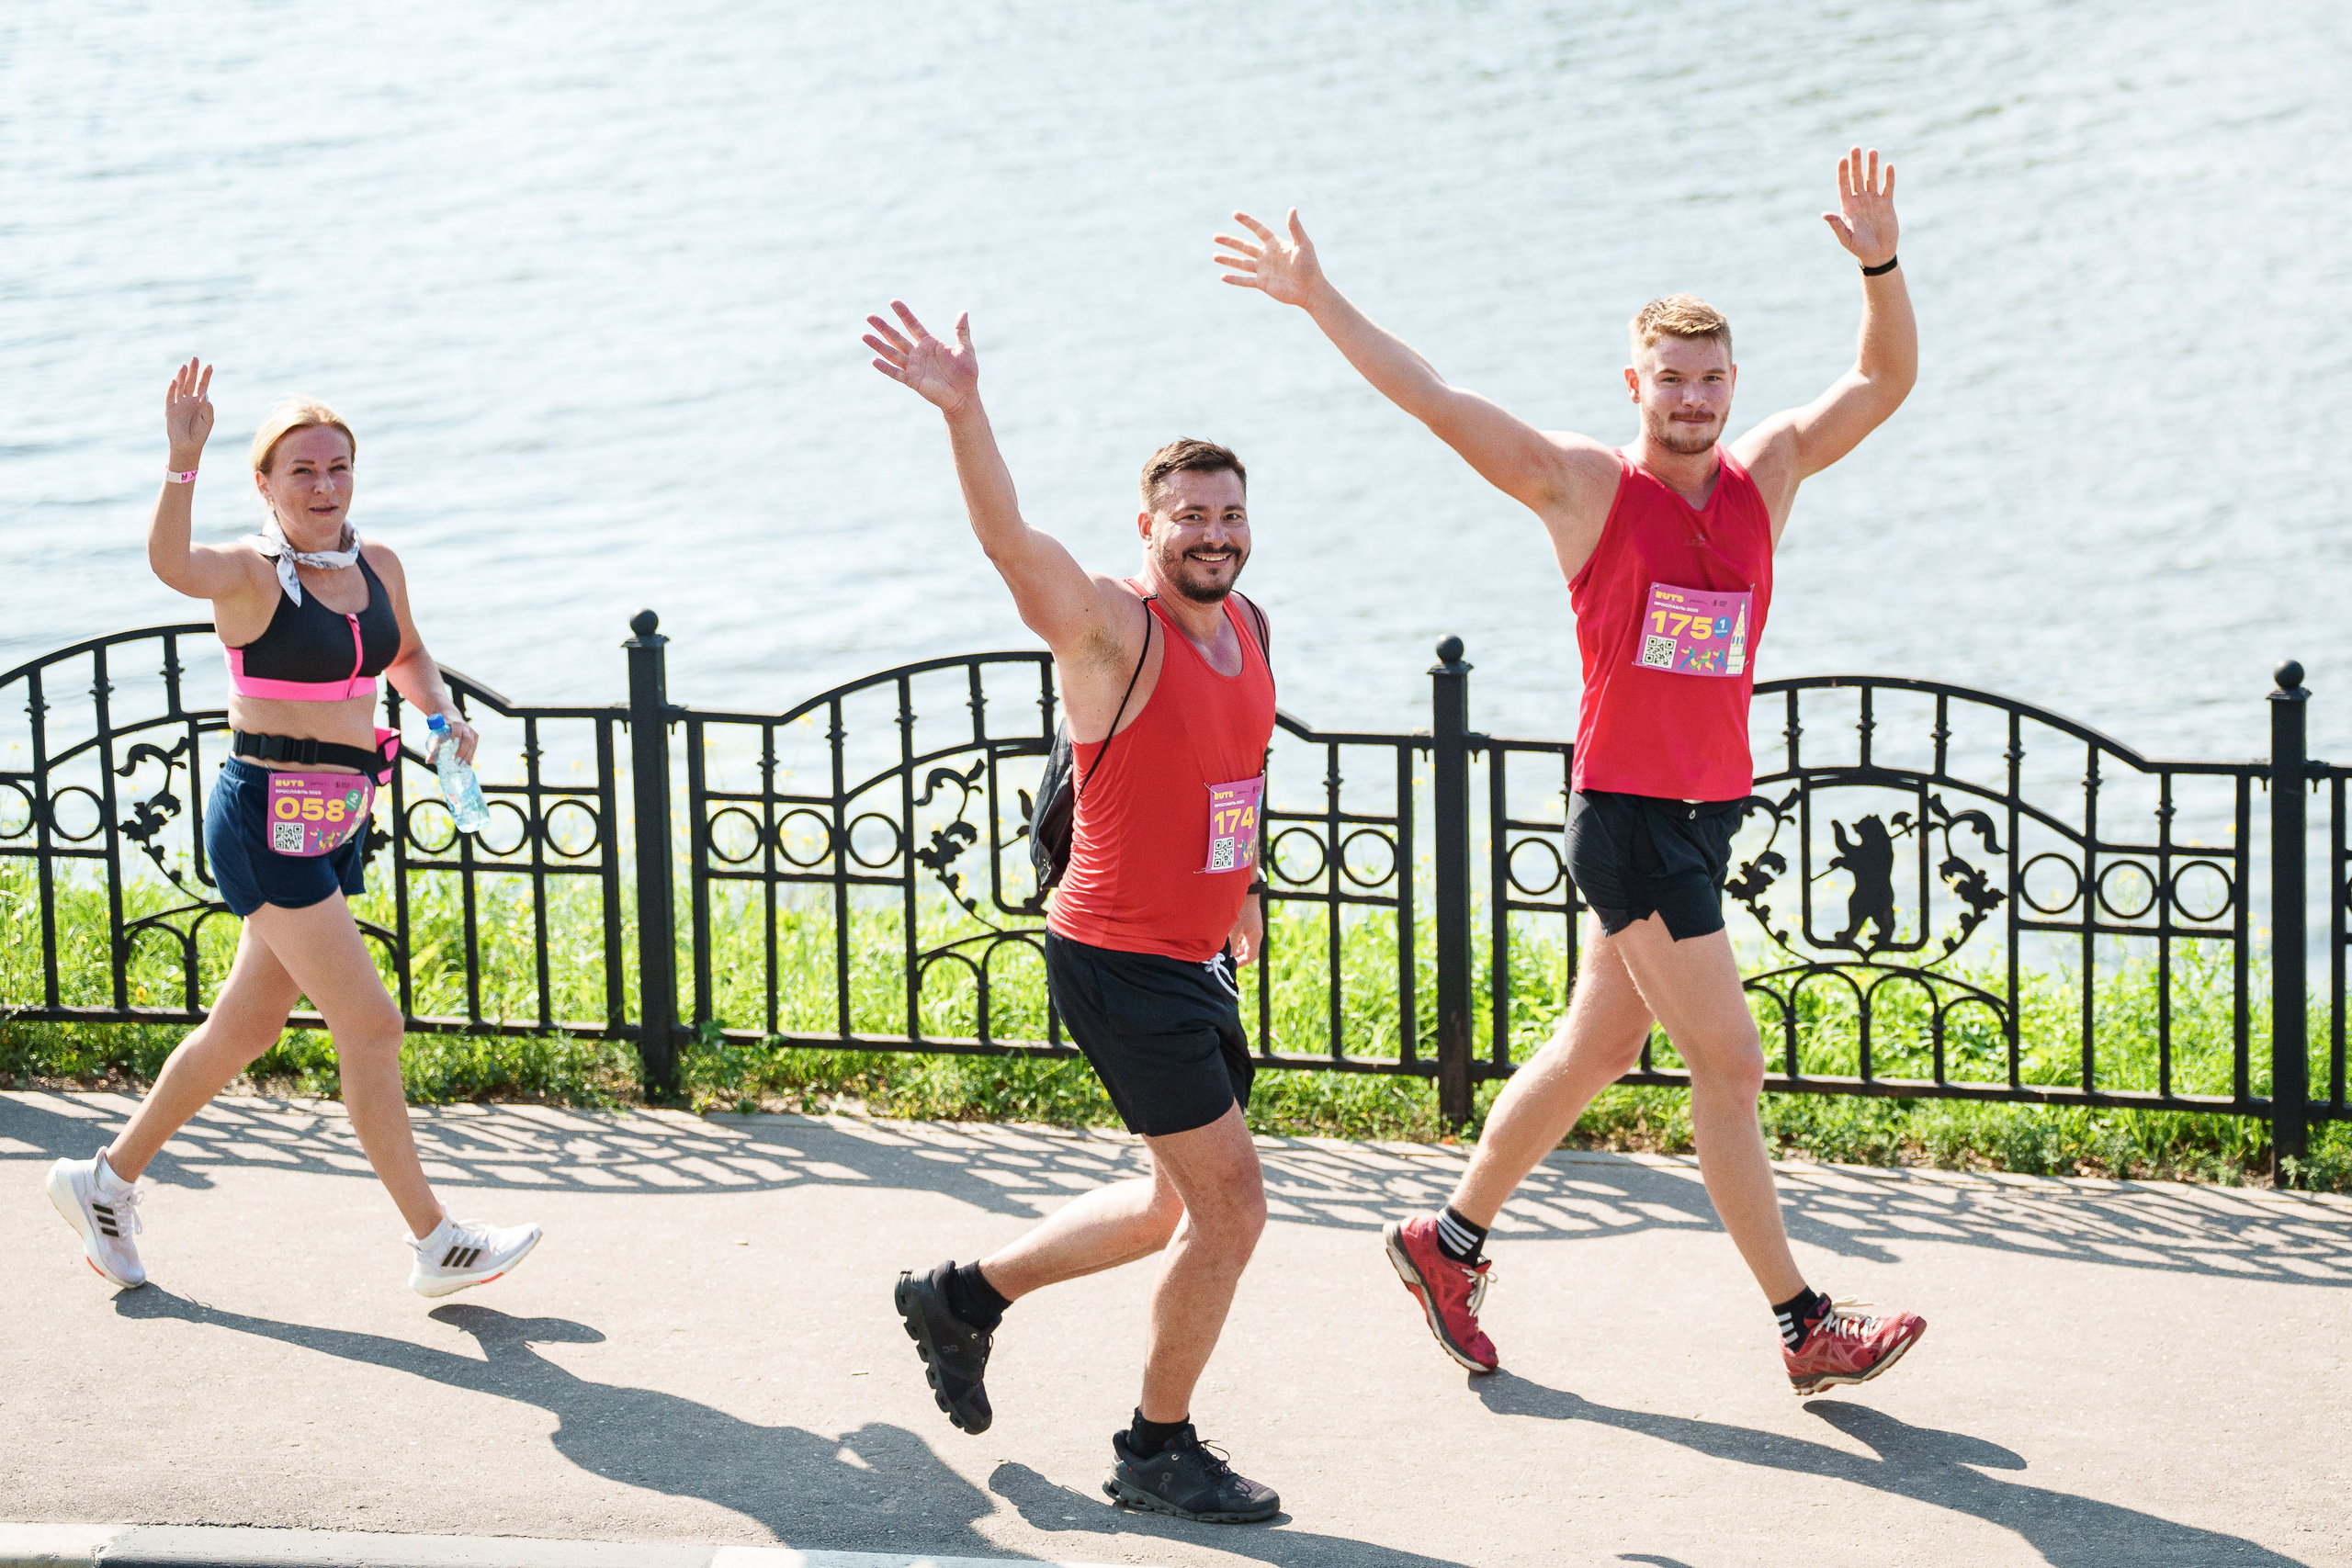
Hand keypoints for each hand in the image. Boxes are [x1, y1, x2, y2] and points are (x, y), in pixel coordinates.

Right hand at [164, 357, 213, 462]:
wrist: (188, 446)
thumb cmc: (200, 433)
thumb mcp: (208, 421)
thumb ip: (207, 409)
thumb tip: (204, 395)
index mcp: (199, 402)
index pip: (203, 385)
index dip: (206, 376)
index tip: (210, 365)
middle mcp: (188, 400)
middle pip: (191, 382)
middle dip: (193, 371)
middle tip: (195, 358)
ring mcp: (178, 404)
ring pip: (180, 387)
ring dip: (182, 376)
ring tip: (184, 366)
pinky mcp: (170, 410)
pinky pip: (170, 397)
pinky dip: (171, 389)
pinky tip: (174, 381)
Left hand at [431, 714, 479, 765]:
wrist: (453, 718)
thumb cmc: (442, 728)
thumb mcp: (437, 733)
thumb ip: (433, 746)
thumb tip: (429, 761)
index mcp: (455, 723)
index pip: (457, 728)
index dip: (457, 735)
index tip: (454, 743)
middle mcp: (465, 727)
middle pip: (467, 739)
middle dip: (462, 751)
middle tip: (456, 761)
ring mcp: (472, 732)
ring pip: (472, 744)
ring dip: (467, 756)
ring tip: (462, 765)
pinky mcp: (475, 737)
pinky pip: (474, 747)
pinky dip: (471, 755)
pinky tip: (468, 763)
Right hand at [865, 302, 977, 413]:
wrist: (964, 395)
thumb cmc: (966, 373)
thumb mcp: (966, 349)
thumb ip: (962, 331)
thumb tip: (964, 312)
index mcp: (929, 343)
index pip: (913, 325)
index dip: (904, 314)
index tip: (893, 302)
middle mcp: (918, 353)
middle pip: (896, 337)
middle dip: (883, 327)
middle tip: (869, 316)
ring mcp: (913, 367)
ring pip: (892, 353)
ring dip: (878, 345)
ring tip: (864, 335)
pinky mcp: (912, 381)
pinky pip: (896, 373)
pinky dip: (885, 368)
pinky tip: (874, 360)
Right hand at [1215, 209, 1324, 307]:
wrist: (1311, 290)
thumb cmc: (1310, 266)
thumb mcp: (1303, 244)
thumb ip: (1295, 228)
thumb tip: (1292, 208)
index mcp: (1275, 244)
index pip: (1258, 229)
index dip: (1247, 221)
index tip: (1235, 213)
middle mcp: (1267, 256)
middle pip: (1244, 246)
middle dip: (1229, 242)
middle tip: (1215, 236)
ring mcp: (1263, 270)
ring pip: (1241, 263)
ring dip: (1228, 260)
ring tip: (1214, 256)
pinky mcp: (1263, 284)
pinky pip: (1245, 281)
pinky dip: (1234, 279)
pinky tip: (1222, 276)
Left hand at [1225, 893, 1263, 967]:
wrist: (1245, 887)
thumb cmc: (1240, 908)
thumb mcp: (1233, 929)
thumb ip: (1230, 945)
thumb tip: (1226, 958)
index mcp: (1255, 937)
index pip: (1250, 957)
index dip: (1240, 963)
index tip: (1229, 965)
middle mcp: (1255, 932)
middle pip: (1247, 950)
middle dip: (1236, 956)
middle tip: (1223, 957)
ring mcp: (1252, 926)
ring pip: (1243, 942)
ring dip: (1234, 946)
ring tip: (1222, 947)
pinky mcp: (1247, 919)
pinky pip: (1241, 934)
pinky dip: (1233, 938)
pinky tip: (1223, 934)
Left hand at [1822, 147, 1897, 268]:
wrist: (1878, 254)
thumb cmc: (1859, 248)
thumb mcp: (1846, 238)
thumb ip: (1836, 225)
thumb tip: (1824, 214)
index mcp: (1847, 207)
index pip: (1843, 185)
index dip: (1842, 172)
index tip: (1842, 159)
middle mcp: (1860, 200)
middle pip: (1857, 177)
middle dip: (1856, 163)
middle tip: (1855, 148)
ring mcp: (1873, 201)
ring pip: (1872, 178)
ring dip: (1872, 165)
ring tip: (1872, 151)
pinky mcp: (1887, 204)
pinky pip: (1887, 187)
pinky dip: (1888, 177)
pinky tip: (1888, 165)